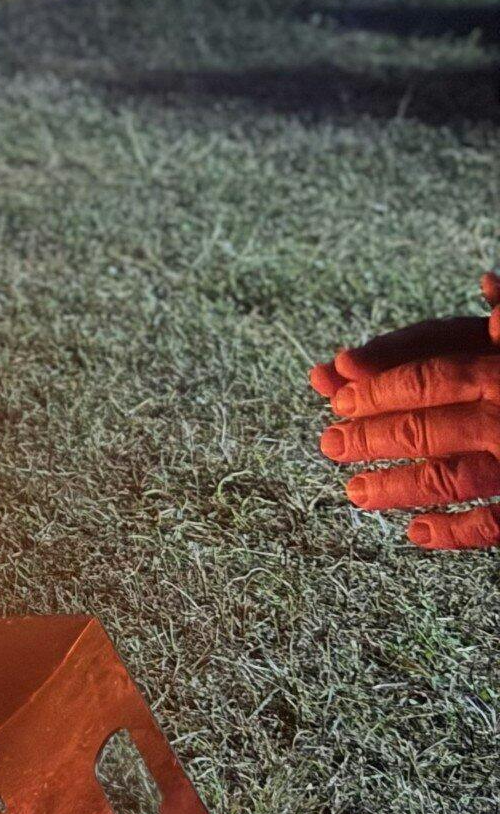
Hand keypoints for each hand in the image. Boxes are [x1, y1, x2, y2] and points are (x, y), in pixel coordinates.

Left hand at [312, 274, 499, 549]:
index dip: (379, 388)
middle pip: (425, 426)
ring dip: (396, 487)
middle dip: (370, 437)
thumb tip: (489, 281)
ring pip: (447, 477)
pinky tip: (417, 533)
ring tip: (356, 493)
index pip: (429, 376)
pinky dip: (451, 531)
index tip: (340, 398)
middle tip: (329, 445)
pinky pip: (491, 524)